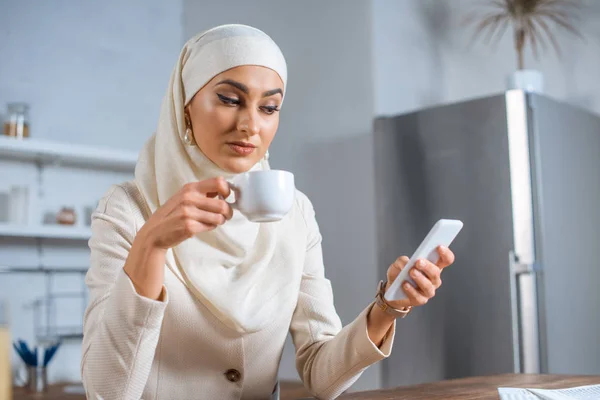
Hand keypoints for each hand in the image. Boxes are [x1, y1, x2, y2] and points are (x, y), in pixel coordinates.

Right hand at [124, 177, 232, 299]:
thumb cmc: (173, 214)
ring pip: (219, 217)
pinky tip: (202, 227)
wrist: (155, 232)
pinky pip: (210, 227)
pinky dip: (210, 228)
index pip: (219, 182)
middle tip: (226, 215)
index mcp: (190, 188)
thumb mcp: (184, 197)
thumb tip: (225, 190)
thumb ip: (202, 192)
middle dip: (228, 212)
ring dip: (220, 221)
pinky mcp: (189, 227)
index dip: (227, 191)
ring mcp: (189, 213)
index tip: (225, 197)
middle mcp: (189, 198)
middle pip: (222, 204)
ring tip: (213, 221)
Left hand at [385, 246, 454, 309]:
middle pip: (436, 272)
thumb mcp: (398, 263)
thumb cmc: (400, 273)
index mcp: (433, 266)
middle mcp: (433, 279)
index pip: (446, 260)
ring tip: (411, 272)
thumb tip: (406, 263)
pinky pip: (418, 296)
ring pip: (428, 286)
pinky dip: (411, 290)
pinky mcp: (420, 300)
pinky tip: (405, 284)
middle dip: (428, 266)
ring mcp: (428, 290)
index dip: (445, 253)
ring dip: (420, 278)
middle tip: (418, 261)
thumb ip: (402, 260)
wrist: (391, 288)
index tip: (439, 247)